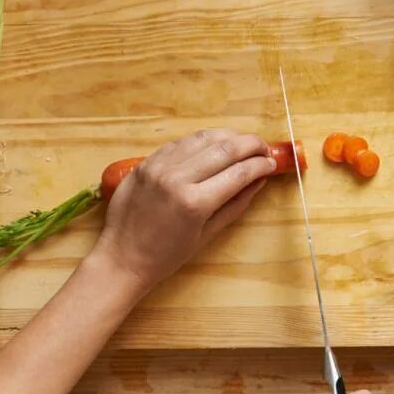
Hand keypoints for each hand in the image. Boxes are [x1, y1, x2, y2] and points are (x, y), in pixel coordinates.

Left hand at [89, 129, 276, 292]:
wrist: (122, 257)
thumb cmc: (167, 255)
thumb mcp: (207, 235)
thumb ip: (236, 205)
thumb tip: (259, 181)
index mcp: (195, 203)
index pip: (238, 173)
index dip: (260, 165)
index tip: (272, 163)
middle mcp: (177, 178)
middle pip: (224, 149)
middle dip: (250, 144)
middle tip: (263, 147)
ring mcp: (159, 166)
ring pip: (202, 138)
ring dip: (228, 136)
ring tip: (242, 141)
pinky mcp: (146, 162)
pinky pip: (180, 142)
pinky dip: (201, 140)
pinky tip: (213, 143)